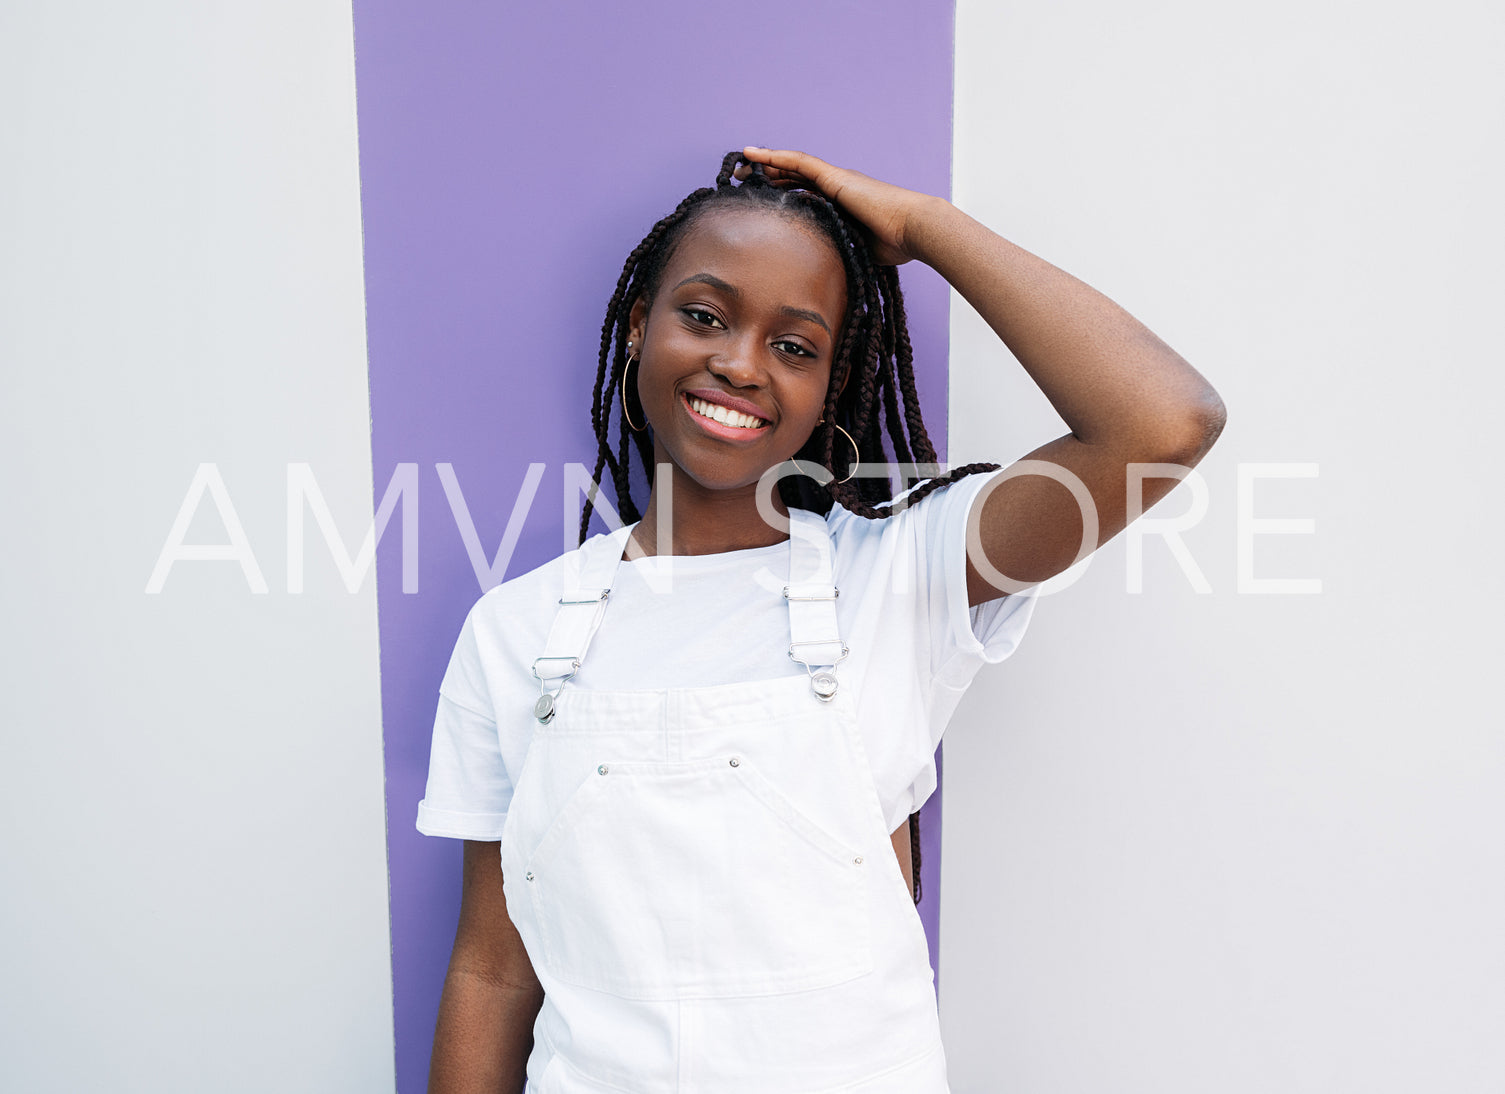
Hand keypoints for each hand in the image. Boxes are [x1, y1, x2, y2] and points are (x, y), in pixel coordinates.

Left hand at [734, 147, 939, 266]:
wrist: (912, 229)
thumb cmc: (893, 245)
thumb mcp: (854, 251)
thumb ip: (837, 253)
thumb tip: (821, 274)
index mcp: (839, 203)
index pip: (804, 194)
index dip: (781, 192)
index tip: (760, 197)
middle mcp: (835, 187)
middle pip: (794, 178)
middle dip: (768, 177)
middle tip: (742, 180)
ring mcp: (835, 179)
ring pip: (792, 167)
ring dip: (765, 165)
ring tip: (741, 163)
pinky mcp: (835, 177)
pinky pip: (799, 163)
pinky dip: (776, 157)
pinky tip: (755, 154)